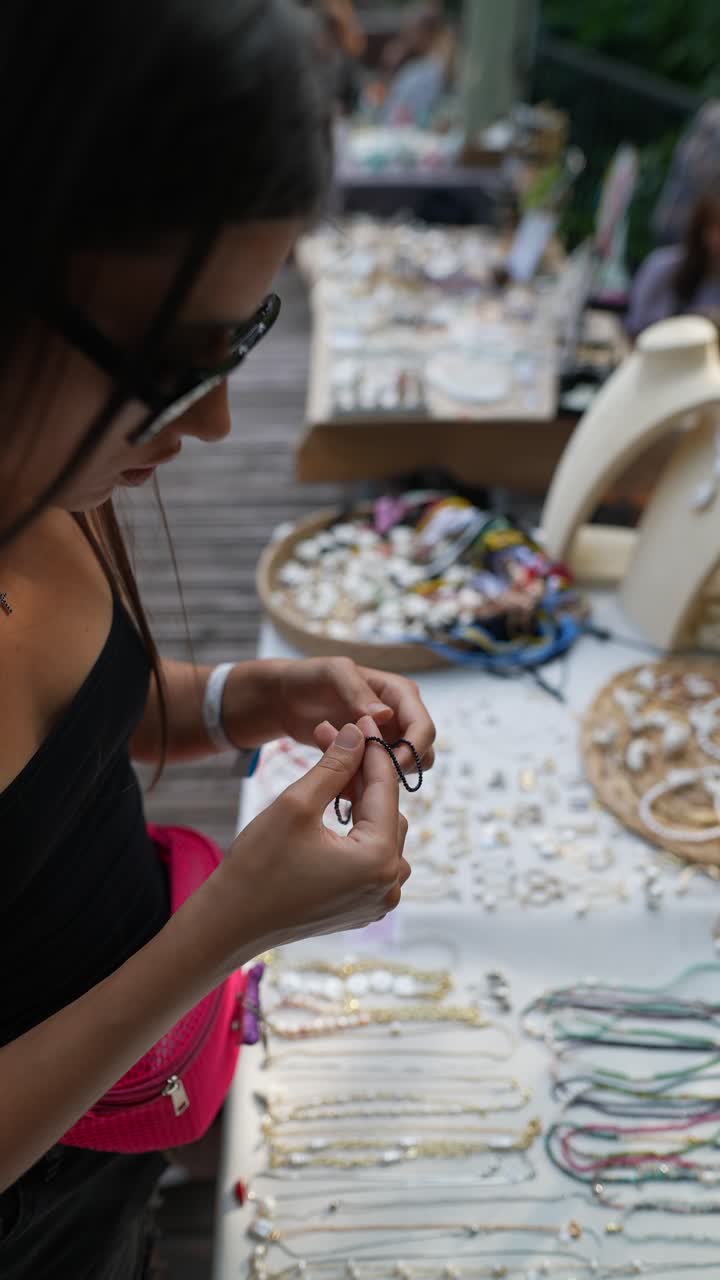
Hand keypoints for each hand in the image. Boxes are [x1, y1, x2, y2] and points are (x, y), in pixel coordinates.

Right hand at [208, 717, 409, 968]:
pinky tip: (333, 808)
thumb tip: (360, 733)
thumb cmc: (257, 865)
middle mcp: (389, 884)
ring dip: (360, 802)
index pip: (385, 788)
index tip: (362, 720)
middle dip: (361, 774)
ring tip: (331, 774)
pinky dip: (357, 830)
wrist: (229, 923)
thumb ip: (334, 766)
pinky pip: (371, 857)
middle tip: (336, 741)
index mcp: (379, 860)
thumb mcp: (297, 805)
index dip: (372, 749)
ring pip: (382, 832)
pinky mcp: (363, 906)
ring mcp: (378, 900)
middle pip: (386, 810)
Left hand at [274, 657, 435, 777]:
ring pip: (399, 772)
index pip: (424, 730)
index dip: (410, 752)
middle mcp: (399, 717)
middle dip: (392, 769)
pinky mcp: (368, 757)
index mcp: (400, 694)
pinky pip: (375, 779)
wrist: (286, 698)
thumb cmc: (310, 677)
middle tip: (355, 770)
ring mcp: (385, 739)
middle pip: (420, 756)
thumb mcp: (332, 673)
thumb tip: (387, 715)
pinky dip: (357, 783)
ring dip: (370, 777)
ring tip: (335, 766)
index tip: (383, 766)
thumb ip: (357, 691)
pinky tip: (331, 774)